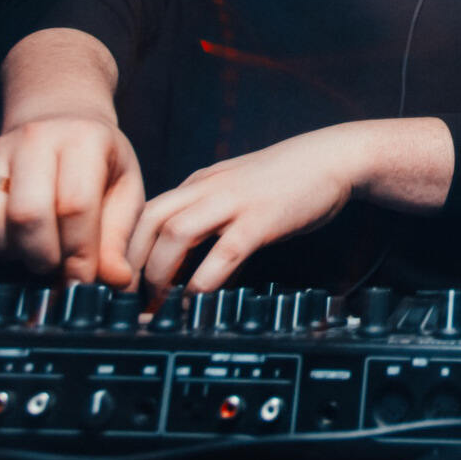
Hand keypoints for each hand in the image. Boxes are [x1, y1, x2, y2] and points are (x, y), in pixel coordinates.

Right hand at [0, 114, 145, 285]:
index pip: (75, 206)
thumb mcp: (124, 190)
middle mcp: (32, 140)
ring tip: (25, 246)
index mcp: (82, 141)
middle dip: (42, 255)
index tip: (82, 280)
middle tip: (54, 262)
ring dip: (4, 249)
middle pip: (26, 215)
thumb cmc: (97, 164)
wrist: (60, 122)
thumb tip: (115, 280)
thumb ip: (118, 236)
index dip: (79, 254)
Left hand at [124, 125, 363, 292]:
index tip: (126, 282)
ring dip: (160, 272)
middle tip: (129, 299)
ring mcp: (234, 202)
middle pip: (148, 220)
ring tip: (159, 303)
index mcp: (200, 183)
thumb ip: (212, 221)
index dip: (128, 249)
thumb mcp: (238, 193)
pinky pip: (223, 251)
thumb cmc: (290, 180)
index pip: (146, 213)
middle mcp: (209, 188)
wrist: (334, 157)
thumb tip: (194, 268)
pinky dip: (205, 279)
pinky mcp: (262, 219)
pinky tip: (199, 298)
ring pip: (175, 233)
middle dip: (132, 263)